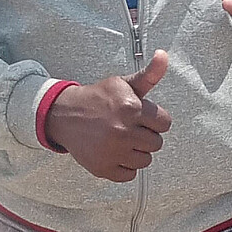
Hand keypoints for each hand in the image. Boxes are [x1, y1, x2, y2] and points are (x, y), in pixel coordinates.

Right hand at [45, 51, 171, 181]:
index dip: (156, 120)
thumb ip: (149, 74)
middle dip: (147, 135)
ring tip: (123, 140)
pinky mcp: (103, 168)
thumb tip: (163, 55)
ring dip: (137, 152)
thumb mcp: (124, 83)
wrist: (65, 115)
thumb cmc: (99, 98)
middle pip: (157, 143)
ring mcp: (113, 152)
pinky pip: (130, 175)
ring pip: (145, 161)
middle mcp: (123, 131)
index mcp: (131, 108)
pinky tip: (116, 153)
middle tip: (131, 128)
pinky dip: (125, 166)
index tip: (144, 118)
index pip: (165, 123)